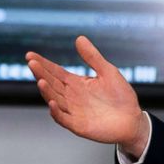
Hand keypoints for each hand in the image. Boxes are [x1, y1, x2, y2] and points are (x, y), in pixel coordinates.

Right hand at [26, 36, 148, 156]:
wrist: (133, 120)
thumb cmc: (121, 96)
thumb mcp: (107, 71)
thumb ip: (92, 57)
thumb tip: (79, 38)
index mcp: (76, 83)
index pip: (55, 72)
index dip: (43, 64)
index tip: (30, 55)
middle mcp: (71, 97)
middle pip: (51, 83)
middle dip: (40, 73)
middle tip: (32, 63)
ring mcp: (73, 111)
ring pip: (54, 100)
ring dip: (46, 91)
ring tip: (41, 80)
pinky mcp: (78, 125)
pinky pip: (64, 119)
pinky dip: (56, 112)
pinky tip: (52, 103)